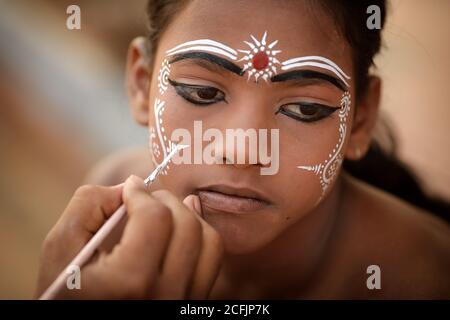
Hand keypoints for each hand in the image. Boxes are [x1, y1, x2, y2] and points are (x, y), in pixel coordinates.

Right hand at [35, 175, 223, 298]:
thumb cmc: (66, 290)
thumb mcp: (60, 249)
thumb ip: (89, 205)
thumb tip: (130, 186)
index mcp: (129, 282)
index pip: (156, 218)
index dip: (141, 193)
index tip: (129, 188)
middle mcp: (165, 296)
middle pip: (188, 226)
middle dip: (166, 201)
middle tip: (144, 200)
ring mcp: (183, 302)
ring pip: (209, 242)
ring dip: (188, 216)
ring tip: (163, 212)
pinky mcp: (193, 304)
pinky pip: (212, 262)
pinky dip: (199, 237)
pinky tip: (180, 227)